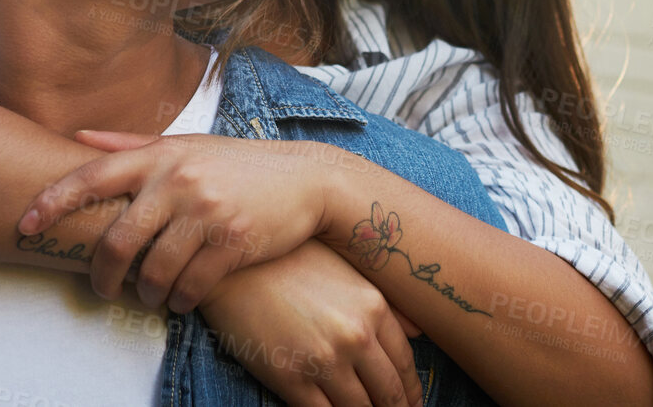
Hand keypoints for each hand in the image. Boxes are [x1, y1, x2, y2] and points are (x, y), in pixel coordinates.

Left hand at [19, 130, 348, 312]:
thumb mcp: (186, 145)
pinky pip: (190, 287)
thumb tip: (77, 138)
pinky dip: (179, 300)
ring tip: (149, 295)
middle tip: (102, 288)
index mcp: (161, 156)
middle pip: (117, 240)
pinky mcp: (233, 242)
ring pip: (152, 272)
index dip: (53, 202)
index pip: (93, 177)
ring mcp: (206, 212)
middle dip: (102, 274)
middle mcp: (178, 181)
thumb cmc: (237, 164)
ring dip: (145, 294)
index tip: (24, 224)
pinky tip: (181, 298)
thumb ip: (129, 144)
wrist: (307, 179)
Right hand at [198, 241, 423, 406]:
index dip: (410, 391)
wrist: (234, 263)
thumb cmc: (289, 260)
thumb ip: (385, 303)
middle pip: (387, 393)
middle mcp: (355, 336)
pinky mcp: (290, 378)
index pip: (404, 364)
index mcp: (373, 307)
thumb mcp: (344, 271)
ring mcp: (323, 360)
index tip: (410, 402)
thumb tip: (418, 332)